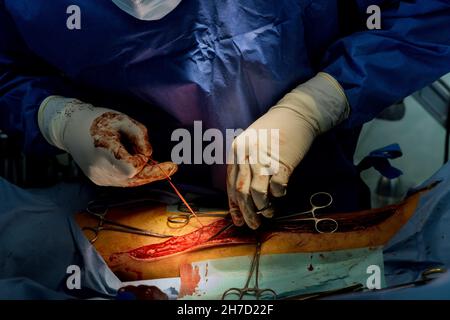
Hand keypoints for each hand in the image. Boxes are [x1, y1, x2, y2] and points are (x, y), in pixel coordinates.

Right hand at [38, 96, 176, 186]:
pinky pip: (121, 181)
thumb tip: (149, 155)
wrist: (70, 128)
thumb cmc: (98, 120)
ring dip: (141, 173)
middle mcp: (100, 169)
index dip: (145, 163)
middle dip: (151, 172)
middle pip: (134, 179)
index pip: (132, 168)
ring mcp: (98, 177)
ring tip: (149, 161)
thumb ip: (140, 136)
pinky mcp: (98, 180)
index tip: (154, 157)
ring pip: (129, 182)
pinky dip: (131, 174)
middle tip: (171, 168)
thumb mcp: (124, 120)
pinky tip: (132, 162)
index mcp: (105, 151)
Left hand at [227, 73, 348, 228]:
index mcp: (237, 150)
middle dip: (247, 213)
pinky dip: (279, 195)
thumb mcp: (252, 142)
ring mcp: (264, 158)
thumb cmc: (275, 129)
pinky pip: (277, 187)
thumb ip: (245, 163)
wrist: (296, 114)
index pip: (231, 184)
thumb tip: (244, 194)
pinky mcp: (282, 162)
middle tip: (253, 225)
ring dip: (263, 208)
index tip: (238, 220)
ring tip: (268, 214)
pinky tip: (281, 196)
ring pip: (258, 193)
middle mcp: (247, 154)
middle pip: (242, 191)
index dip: (234, 205)